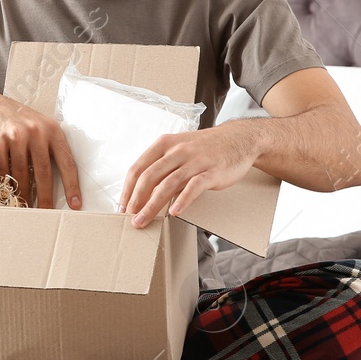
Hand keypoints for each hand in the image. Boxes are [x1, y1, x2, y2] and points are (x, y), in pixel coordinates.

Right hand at [0, 90, 81, 208]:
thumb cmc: (17, 120)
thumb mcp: (39, 125)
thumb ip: (50, 145)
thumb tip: (64, 180)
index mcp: (52, 129)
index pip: (66, 162)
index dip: (72, 185)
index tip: (75, 204)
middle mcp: (35, 131)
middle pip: (44, 172)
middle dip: (46, 197)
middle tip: (46, 212)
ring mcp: (14, 135)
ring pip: (21, 174)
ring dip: (23, 193)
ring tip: (24, 204)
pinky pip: (2, 169)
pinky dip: (4, 180)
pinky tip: (6, 186)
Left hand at [119, 123, 256, 227]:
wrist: (238, 139)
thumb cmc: (206, 147)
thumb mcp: (179, 148)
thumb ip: (162, 165)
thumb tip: (142, 190)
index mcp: (164, 144)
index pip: (138, 167)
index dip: (128, 189)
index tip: (122, 206)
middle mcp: (177, 151)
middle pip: (149, 177)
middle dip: (136, 200)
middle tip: (130, 217)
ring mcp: (195, 161)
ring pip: (168, 184)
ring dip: (152, 205)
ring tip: (144, 220)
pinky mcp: (212, 172)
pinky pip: (194, 187)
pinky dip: (182, 200)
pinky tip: (174, 212)